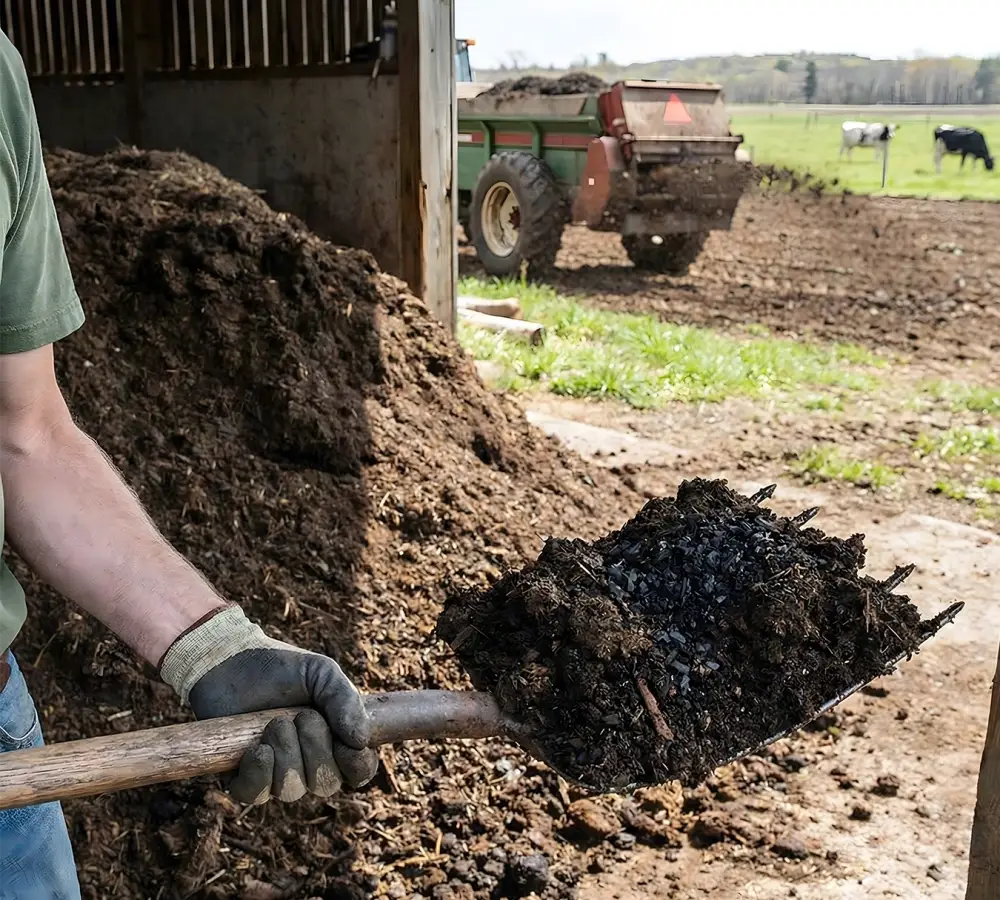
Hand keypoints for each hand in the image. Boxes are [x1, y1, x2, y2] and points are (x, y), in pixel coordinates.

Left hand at [160, 606, 378, 804]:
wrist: (232, 661)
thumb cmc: (282, 668)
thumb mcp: (321, 673)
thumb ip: (345, 701)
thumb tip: (362, 740)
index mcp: (334, 740)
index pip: (359, 770)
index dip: (358, 764)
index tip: (347, 743)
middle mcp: (307, 764)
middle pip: (325, 784)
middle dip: (315, 748)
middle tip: (301, 715)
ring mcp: (275, 773)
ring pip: (292, 790)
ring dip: (286, 753)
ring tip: (274, 722)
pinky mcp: (242, 777)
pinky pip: (256, 795)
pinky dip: (259, 773)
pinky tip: (258, 748)